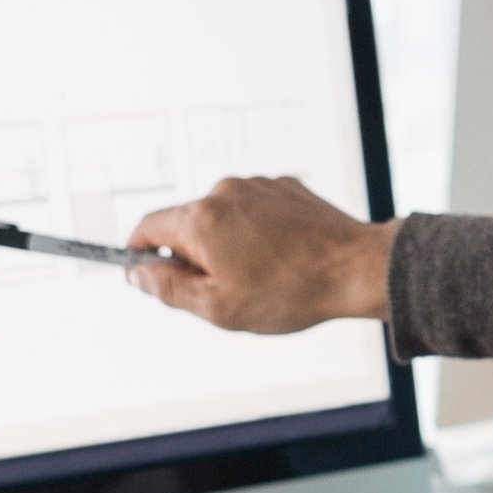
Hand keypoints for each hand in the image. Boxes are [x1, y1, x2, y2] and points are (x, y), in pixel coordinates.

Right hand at [131, 177, 394, 334]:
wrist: (356, 269)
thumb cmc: (289, 293)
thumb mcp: (217, 307)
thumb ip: (168, 288)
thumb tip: (137, 274)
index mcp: (200, 219)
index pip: (148, 227)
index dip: (138, 253)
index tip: (143, 272)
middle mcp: (224, 191)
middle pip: (186, 223)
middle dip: (192, 255)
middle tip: (220, 290)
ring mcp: (257, 186)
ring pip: (222, 217)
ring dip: (227, 244)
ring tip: (260, 275)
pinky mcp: (285, 187)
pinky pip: (254, 210)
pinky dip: (256, 232)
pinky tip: (279, 258)